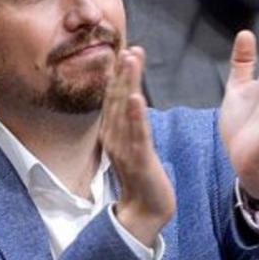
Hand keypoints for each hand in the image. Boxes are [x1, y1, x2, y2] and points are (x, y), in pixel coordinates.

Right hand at [99, 47, 174, 247]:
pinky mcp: (138, 160)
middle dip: (124, 73)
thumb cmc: (141, 177)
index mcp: (113, 133)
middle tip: (129, 48)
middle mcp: (114, 137)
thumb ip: (129, 124)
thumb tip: (131, 102)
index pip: (115, 99)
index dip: (120, 75)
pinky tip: (137, 97)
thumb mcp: (132, 145)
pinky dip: (136, 115)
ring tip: (131, 61)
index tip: (126, 52)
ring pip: (125, 111)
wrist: (145, 210)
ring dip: (128, 84)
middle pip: (118, 99)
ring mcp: (125, 148)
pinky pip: (137, 135)